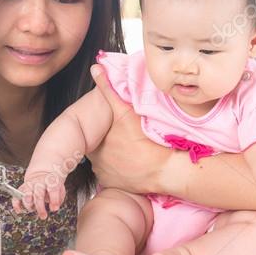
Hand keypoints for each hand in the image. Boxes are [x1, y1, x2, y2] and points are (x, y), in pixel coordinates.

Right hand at [13, 169, 66, 218]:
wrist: (43, 173)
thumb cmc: (52, 184)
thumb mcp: (60, 188)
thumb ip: (58, 198)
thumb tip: (53, 207)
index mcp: (50, 180)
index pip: (52, 188)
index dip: (54, 199)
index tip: (54, 209)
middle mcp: (39, 182)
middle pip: (38, 194)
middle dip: (40, 207)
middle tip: (43, 216)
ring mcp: (29, 184)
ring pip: (26, 195)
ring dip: (28, 205)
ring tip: (32, 209)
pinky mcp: (22, 188)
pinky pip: (16, 196)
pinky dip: (16, 204)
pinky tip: (20, 210)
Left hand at [85, 64, 169, 192]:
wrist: (166, 171)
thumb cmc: (147, 142)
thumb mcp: (125, 112)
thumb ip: (108, 90)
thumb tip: (96, 68)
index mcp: (93, 146)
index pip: (89, 133)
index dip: (99, 127)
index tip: (111, 125)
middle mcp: (96, 163)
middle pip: (97, 146)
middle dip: (106, 140)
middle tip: (122, 135)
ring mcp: (107, 176)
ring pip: (105, 160)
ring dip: (113, 154)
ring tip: (128, 147)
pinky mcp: (118, 186)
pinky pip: (115, 174)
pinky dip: (120, 167)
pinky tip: (131, 160)